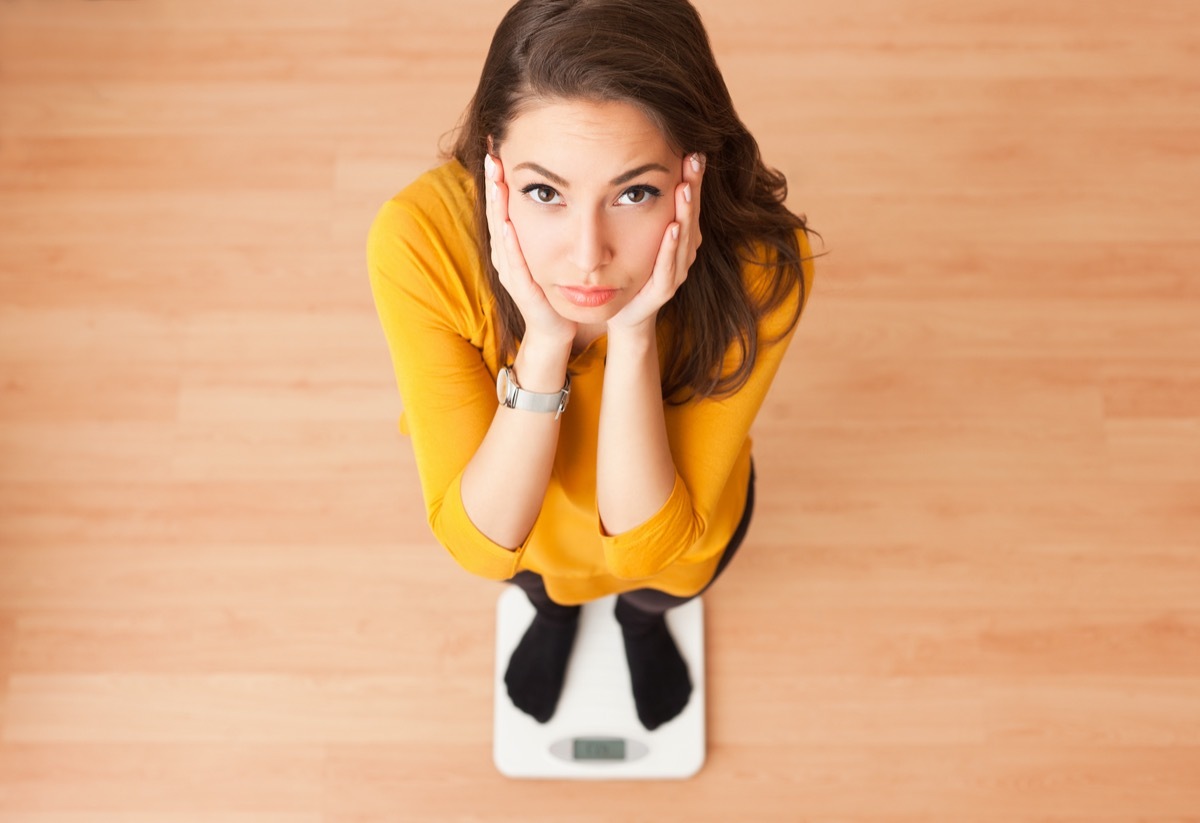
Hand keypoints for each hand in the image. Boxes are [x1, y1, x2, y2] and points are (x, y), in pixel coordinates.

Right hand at [484, 153, 576, 346]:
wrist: (557, 329)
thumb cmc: (555, 289)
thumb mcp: (550, 251)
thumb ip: (548, 224)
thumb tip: (557, 189)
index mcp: (512, 244)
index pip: (502, 205)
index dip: (498, 178)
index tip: (497, 148)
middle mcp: (506, 256)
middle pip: (496, 213)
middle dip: (493, 183)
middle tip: (492, 153)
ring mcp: (511, 272)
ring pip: (501, 233)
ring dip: (498, 206)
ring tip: (496, 180)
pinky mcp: (521, 290)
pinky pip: (514, 263)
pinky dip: (509, 243)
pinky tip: (507, 224)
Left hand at [606, 152, 704, 334]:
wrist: (625, 313)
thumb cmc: (631, 270)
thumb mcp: (637, 234)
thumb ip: (642, 207)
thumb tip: (637, 169)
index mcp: (679, 237)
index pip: (688, 202)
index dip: (693, 178)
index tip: (694, 150)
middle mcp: (682, 252)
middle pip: (691, 215)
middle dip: (694, 186)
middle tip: (695, 159)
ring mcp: (675, 271)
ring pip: (685, 239)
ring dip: (686, 213)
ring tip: (685, 189)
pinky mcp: (663, 290)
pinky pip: (669, 267)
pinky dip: (672, 248)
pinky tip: (673, 229)